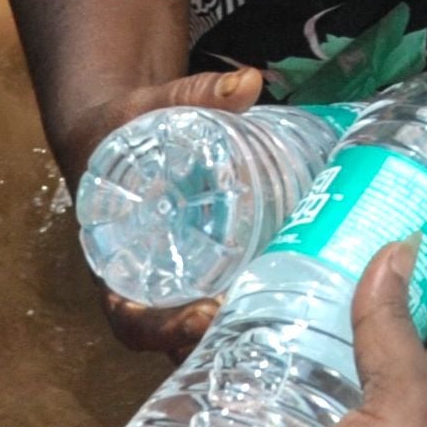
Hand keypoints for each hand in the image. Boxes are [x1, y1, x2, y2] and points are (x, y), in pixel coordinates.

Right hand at [82, 64, 271, 358]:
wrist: (119, 129)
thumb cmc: (122, 128)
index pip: (130, 322)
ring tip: (298, 323)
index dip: (162, 331)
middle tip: (268, 324)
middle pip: (178, 341)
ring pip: (210, 330)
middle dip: (219, 344)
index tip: (203, 319)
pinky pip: (232, 300)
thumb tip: (248, 81)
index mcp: (115, 264)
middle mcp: (149, 287)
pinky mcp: (212, 271)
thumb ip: (194, 95)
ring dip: (247, 333)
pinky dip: (262, 306)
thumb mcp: (146, 109)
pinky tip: (311, 300)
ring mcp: (182, 285)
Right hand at [245, 242, 426, 426]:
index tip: (363, 236)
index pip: (424, 336)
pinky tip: (216, 393)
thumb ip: (394, 334)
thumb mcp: (403, 408)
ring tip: (236, 318)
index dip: (402, 288)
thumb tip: (400, 248)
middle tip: (280, 271)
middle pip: (362, 371)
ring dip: (282, 374)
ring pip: (315, 410)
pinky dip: (250, 425)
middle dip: (327, 328)